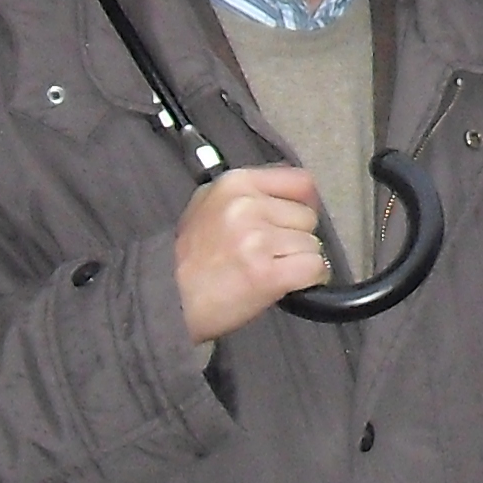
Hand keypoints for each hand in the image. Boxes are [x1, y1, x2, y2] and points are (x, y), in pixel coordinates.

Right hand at [174, 166, 326, 343]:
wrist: (167, 301)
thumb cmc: (189, 259)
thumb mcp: (207, 205)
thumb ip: (247, 193)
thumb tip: (288, 191)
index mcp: (235, 184)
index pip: (300, 181)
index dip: (304, 203)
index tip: (296, 220)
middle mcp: (247, 206)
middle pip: (308, 217)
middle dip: (296, 237)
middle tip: (269, 254)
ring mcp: (257, 239)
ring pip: (313, 245)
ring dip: (299, 261)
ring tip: (269, 270)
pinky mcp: (266, 273)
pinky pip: (315, 268)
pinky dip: (309, 279)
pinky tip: (287, 283)